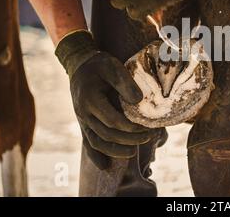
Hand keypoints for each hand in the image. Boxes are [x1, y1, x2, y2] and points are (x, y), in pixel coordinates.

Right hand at [56, 31, 161, 168]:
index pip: (112, 121)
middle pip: (107, 135)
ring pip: (97, 143)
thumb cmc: (99, 64)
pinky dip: (96, 156)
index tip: (147, 128)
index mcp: (91, 99)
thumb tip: (138, 101)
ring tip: (134, 152)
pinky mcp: (84, 123)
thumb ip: (125, 82)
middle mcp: (84, 113)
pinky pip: (88, 143)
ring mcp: (82, 120)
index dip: (131, 128)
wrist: (80, 64)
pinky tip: (105, 166)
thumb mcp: (113, 66)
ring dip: (116, 150)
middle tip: (150, 137)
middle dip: (130, 139)